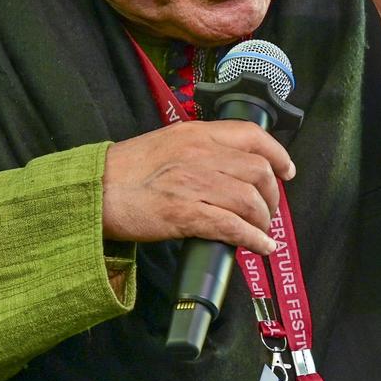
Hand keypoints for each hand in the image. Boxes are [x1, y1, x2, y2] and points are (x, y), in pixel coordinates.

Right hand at [102, 120, 295, 253]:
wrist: (94, 190)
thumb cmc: (125, 171)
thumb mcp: (167, 143)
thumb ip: (199, 149)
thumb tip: (229, 168)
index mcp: (196, 133)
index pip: (251, 135)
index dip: (277, 154)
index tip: (287, 171)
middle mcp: (199, 154)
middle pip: (258, 171)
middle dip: (272, 195)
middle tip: (269, 211)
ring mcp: (193, 184)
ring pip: (250, 200)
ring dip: (263, 220)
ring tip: (261, 231)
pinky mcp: (185, 214)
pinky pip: (233, 226)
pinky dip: (253, 239)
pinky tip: (260, 247)